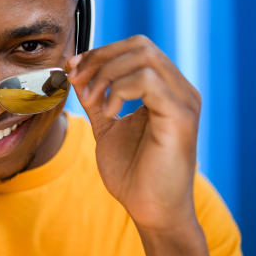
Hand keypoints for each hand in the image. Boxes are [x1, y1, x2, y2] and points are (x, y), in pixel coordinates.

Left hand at [66, 35, 201, 230]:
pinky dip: (119, 90)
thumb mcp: (107, 126)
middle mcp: (180, 90)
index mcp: (165, 90)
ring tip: (90, 100)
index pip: (136, 48)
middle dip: (100, 57)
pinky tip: (109, 113)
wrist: (151, 211)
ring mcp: (183, 101)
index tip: (72, 68)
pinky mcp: (181, 117)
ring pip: (143, 57)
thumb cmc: (133, 173)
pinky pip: (148, 81)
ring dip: (105, 74)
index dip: (100, 52)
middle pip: (140, 45)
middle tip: (76, 80)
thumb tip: (75, 71)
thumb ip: (96, 98)